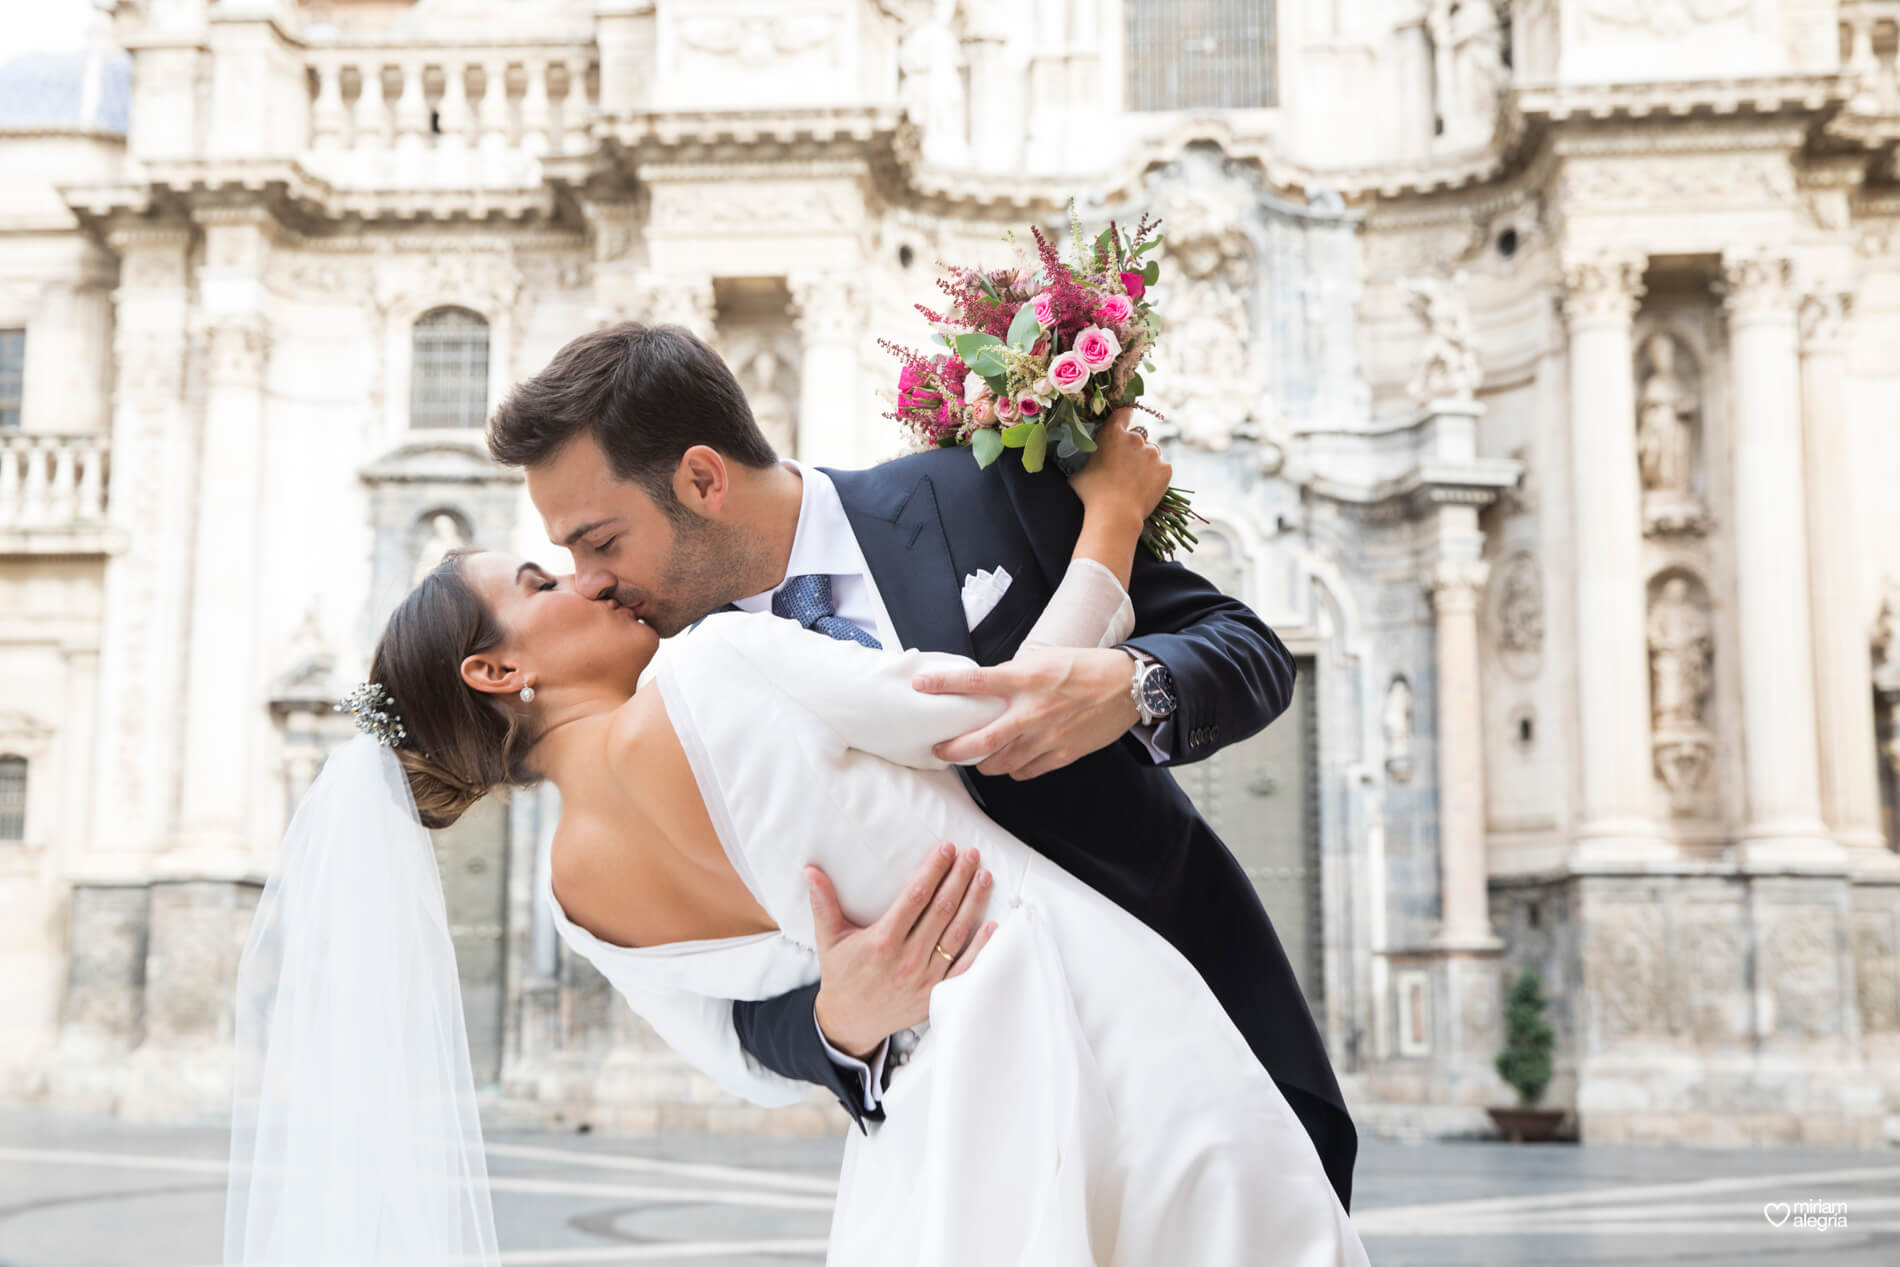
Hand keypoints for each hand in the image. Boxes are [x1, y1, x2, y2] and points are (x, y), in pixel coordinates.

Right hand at [809, 843, 998, 1059]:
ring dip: (974, 902)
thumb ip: (823, 903)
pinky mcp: (937, 993)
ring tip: (984, 876)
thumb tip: (810, 872)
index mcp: (882, 941)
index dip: (933, 871)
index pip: (916, 897)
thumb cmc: (842, 975)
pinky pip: (966, 967)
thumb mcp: (829, 939)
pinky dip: (981, 946)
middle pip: (941, 910)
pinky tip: (993, 924)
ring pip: (957, 933)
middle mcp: (907, 959)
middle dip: (959, 878)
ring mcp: (925, 978)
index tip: (946, 849)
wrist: (851, 1022)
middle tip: (971, 854)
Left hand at [916, 645, 1139, 779]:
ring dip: (983, 763)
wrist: (1127, 686)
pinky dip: (1012, 770)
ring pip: (1001, 763)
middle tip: (939, 749)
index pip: (975, 682)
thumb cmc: (1085, 667)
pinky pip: (1026, 771)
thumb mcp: (1045, 658)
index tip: (921, 686)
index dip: (944, 684)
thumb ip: (1015, 674)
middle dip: (953, 750)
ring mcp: (1047, 736)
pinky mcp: (1062, 754)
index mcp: (1025, 679)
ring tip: (975, 758)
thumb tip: (988, 686)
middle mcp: (1032, 710)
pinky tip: (1009, 762)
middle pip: (981, 740)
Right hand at [1066, 408, 1170, 524]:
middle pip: (1139, 436)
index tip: (1127, 418)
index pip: (1124, 412)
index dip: (1125, 416)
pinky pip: (1161, 468)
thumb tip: (1085, 466)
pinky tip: (1144, 489)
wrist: (1114, 516)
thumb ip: (1088, 463)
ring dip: (1145, 462)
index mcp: (1112, 434)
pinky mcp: (1165, 469)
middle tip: (1125, 468)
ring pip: (1152, 453)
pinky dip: (1156, 476)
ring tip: (1135, 482)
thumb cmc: (1091, 496)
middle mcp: (1135, 438)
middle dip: (1133, 449)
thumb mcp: (1079, 474)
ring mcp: (1152, 453)